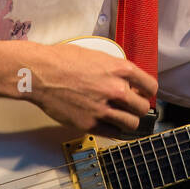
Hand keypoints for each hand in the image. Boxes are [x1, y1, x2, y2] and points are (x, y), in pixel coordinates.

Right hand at [0, 40, 157, 131]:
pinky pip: (113, 133)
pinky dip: (115, 130)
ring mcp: (103, 108)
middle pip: (143, 107)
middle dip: (140, 107)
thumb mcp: (96, 55)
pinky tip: (112, 125)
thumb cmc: (61, 60)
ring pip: (131, 123)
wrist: (39, 73)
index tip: (145, 93)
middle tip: (134, 107)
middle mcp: (115, 89)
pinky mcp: (89, 124)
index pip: (150, 85)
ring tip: (124, 118)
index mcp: (119, 69)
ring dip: (130, 121)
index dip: (149, 91)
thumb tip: (124, 78)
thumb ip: (113, 68)